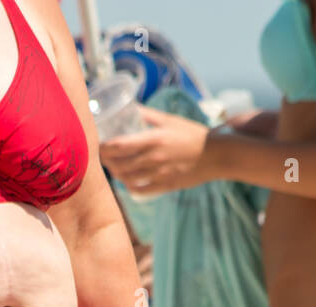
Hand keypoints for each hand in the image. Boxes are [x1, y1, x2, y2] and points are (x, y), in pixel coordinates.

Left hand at [98, 106, 218, 195]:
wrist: (216, 155)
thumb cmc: (192, 134)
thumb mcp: (170, 120)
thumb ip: (148, 115)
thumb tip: (130, 108)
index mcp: (153, 139)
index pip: (118, 146)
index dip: (104, 147)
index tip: (99, 142)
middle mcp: (153, 159)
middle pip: (118, 164)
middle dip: (106, 160)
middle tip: (103, 154)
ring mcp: (158, 175)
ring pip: (125, 178)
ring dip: (116, 173)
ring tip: (113, 166)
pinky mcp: (164, 186)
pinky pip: (139, 190)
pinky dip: (129, 186)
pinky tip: (127, 180)